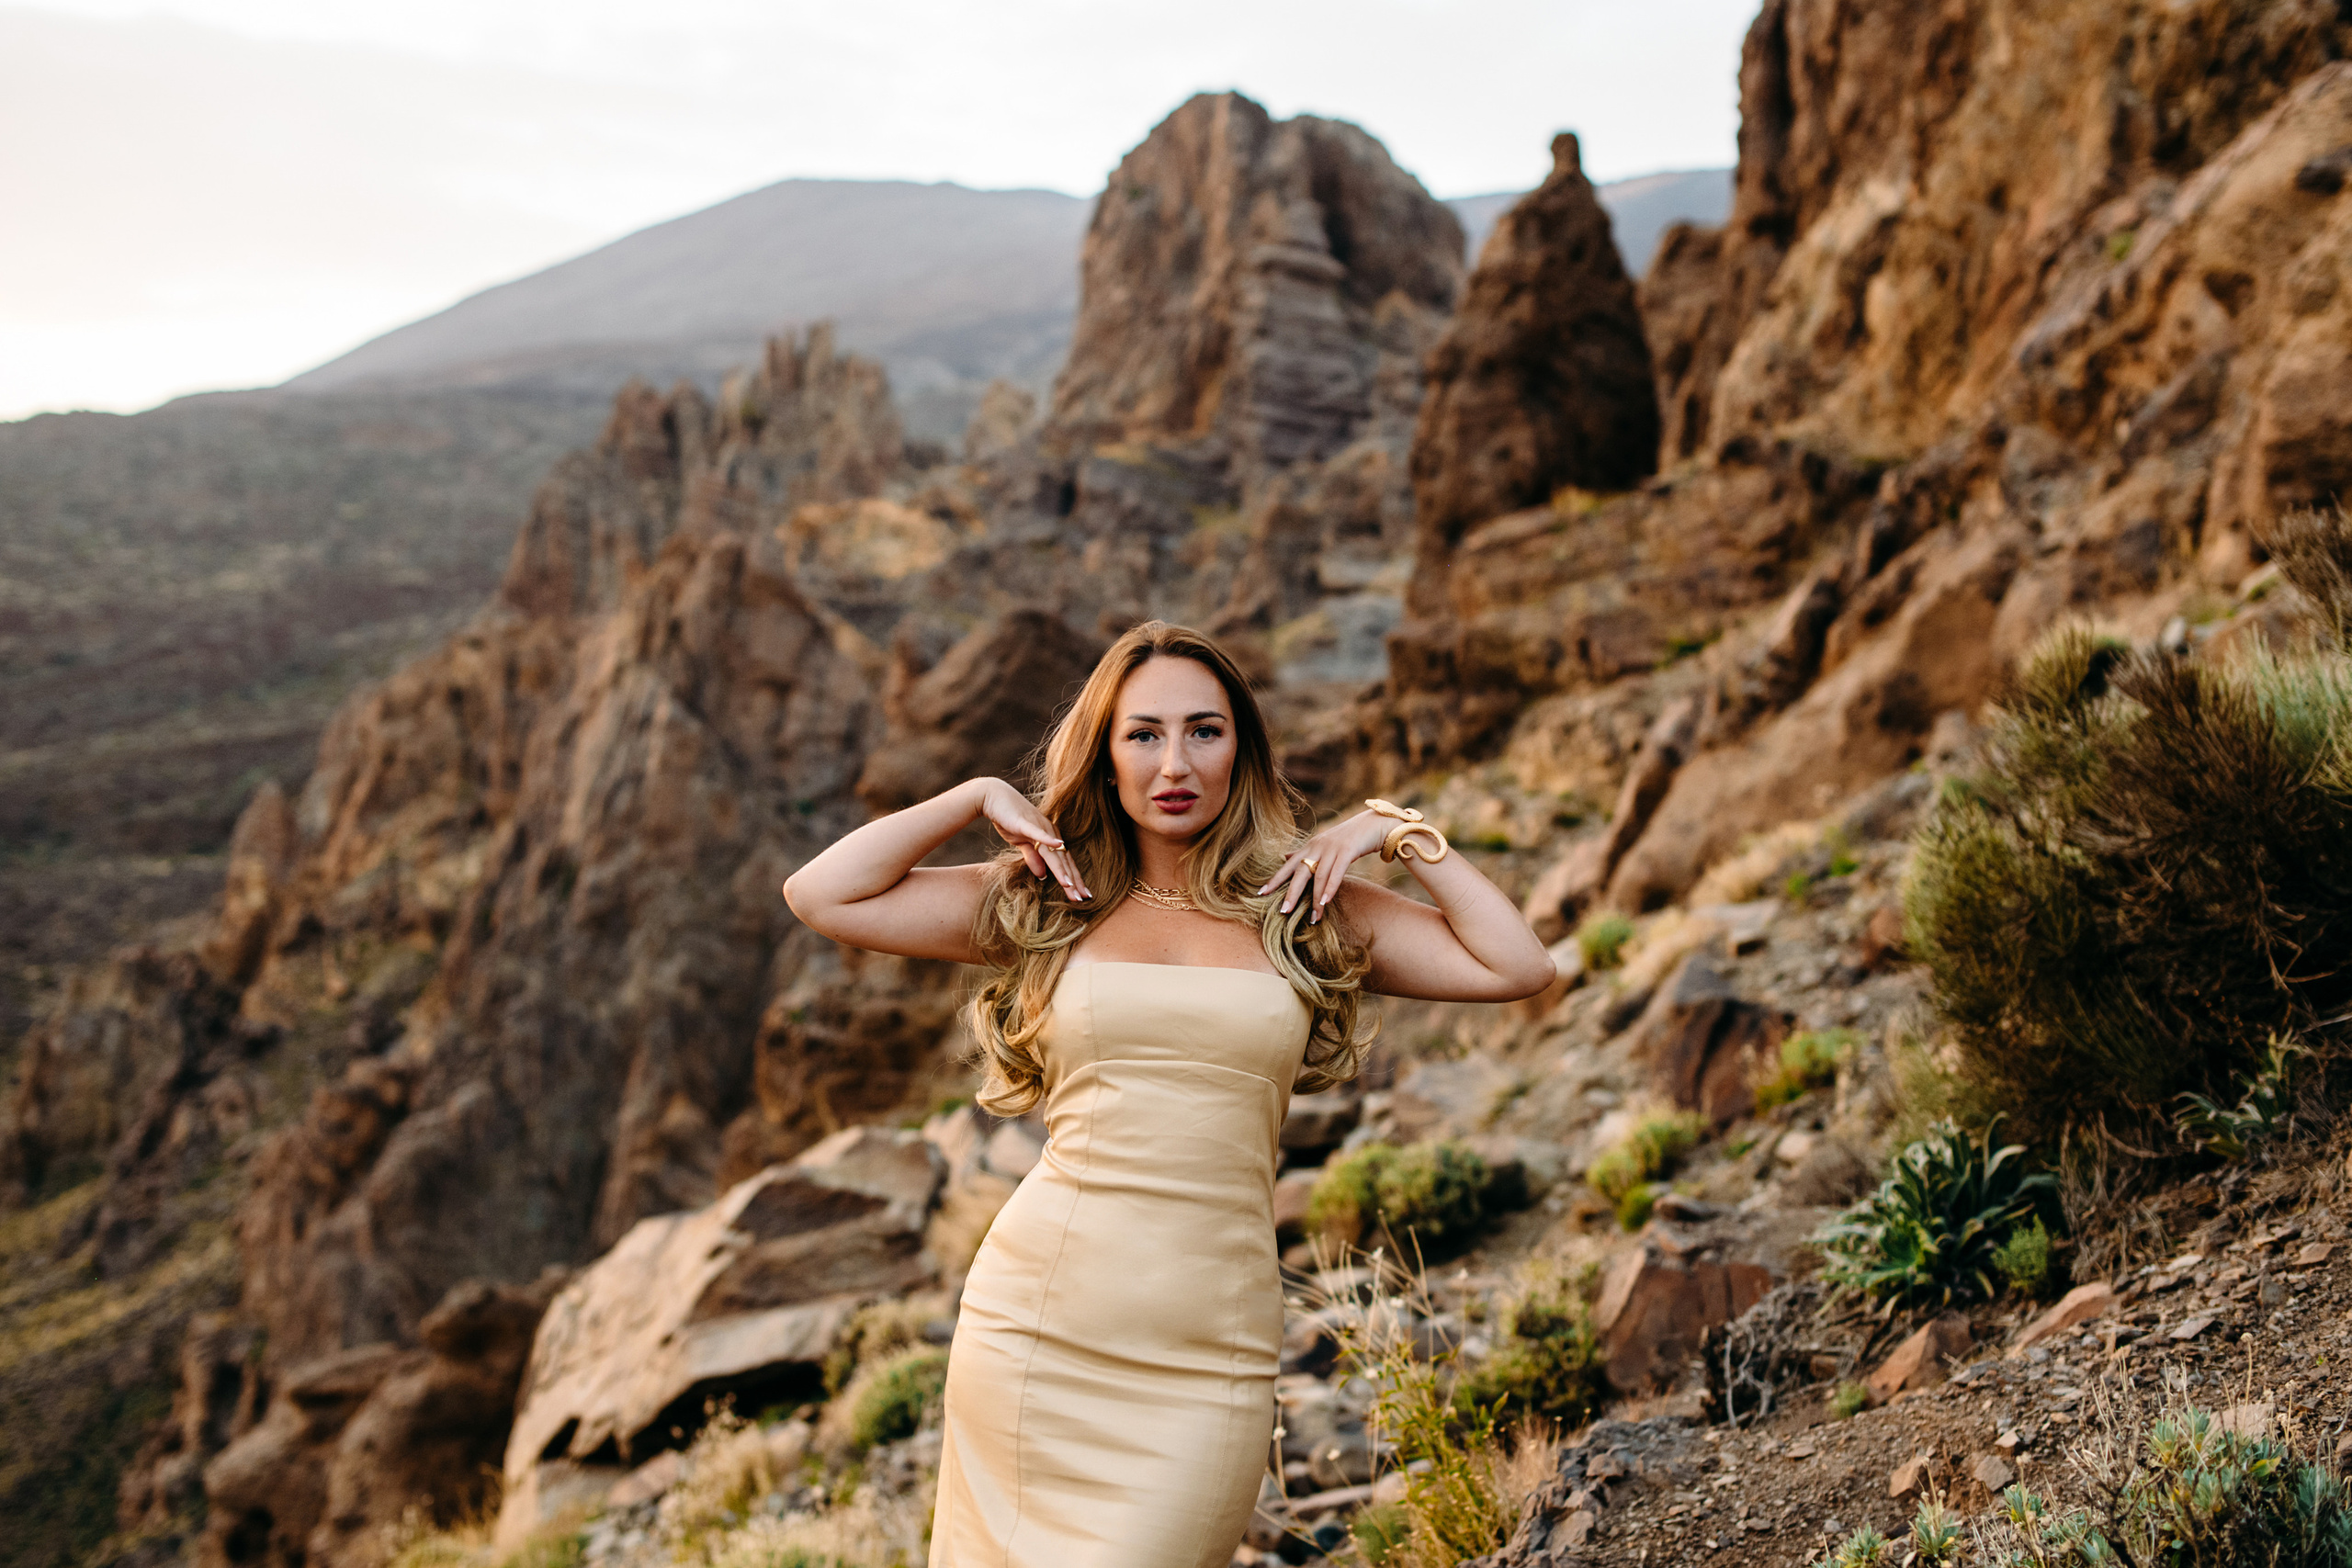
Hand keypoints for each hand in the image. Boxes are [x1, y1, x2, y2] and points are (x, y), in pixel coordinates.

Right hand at [974, 779, 1091, 901]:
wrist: (994, 798)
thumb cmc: (1009, 819)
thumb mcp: (1022, 843)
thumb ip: (1033, 858)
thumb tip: (1042, 876)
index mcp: (1051, 838)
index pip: (1065, 863)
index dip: (1074, 879)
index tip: (1082, 896)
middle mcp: (1051, 832)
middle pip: (1064, 861)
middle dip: (1073, 881)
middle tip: (1082, 898)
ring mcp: (1040, 827)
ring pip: (1053, 853)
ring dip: (1062, 869)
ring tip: (1069, 886)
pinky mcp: (1026, 823)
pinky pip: (1039, 834)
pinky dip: (1049, 840)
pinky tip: (1059, 846)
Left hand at [1257, 811, 1389, 923]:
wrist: (1373, 824)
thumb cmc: (1348, 837)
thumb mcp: (1322, 844)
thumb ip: (1304, 853)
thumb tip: (1284, 857)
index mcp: (1310, 846)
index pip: (1288, 865)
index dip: (1275, 879)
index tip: (1260, 893)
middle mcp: (1317, 847)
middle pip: (1300, 872)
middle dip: (1291, 893)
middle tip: (1283, 911)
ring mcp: (1332, 848)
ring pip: (1319, 877)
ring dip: (1315, 899)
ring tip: (1313, 918)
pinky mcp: (1347, 850)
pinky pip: (1336, 872)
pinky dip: (1330, 888)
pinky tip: (1325, 901)